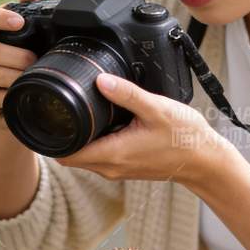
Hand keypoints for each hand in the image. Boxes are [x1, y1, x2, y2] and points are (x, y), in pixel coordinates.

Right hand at [0, 0, 43, 131]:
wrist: (9, 96)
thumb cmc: (17, 60)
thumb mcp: (25, 35)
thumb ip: (28, 11)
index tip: (18, 22)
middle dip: (19, 57)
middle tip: (35, 59)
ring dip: (18, 75)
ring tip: (32, 75)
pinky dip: (14, 93)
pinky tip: (23, 91)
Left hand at [55, 73, 236, 187]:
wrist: (205, 161)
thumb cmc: (184, 138)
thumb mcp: (155, 108)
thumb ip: (126, 94)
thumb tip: (100, 80)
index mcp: (112, 154)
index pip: (64, 154)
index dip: (49, 139)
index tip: (44, 117)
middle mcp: (110, 167)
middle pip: (70, 155)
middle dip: (61, 135)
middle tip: (57, 107)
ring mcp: (118, 169)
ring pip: (84, 155)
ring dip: (78, 138)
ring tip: (78, 111)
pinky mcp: (126, 166)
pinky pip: (100, 156)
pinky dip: (94, 141)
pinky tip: (102, 121)